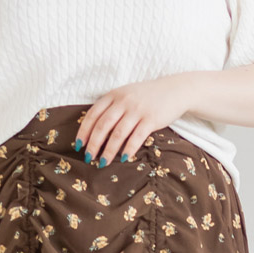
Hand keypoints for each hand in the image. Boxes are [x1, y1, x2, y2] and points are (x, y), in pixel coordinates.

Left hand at [73, 74, 192, 166]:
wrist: (174, 90)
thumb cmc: (147, 96)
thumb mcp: (126, 95)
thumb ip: (111, 108)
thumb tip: (94, 132)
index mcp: (114, 95)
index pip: (93, 114)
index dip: (84, 131)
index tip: (79, 145)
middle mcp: (123, 101)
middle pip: (102, 126)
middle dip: (93, 144)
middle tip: (88, 158)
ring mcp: (137, 110)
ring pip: (118, 134)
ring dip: (108, 151)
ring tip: (103, 163)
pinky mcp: (151, 119)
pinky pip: (136, 137)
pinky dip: (128, 150)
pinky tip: (123, 159)